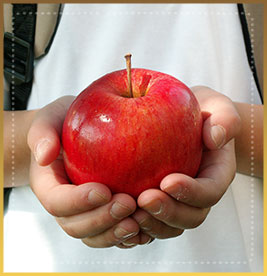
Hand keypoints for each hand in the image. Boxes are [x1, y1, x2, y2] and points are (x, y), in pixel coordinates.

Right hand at [27, 96, 148, 247]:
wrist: (76, 133)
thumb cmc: (64, 124)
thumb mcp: (50, 119)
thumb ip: (43, 134)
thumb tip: (44, 156)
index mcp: (48, 185)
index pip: (57, 202)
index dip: (78, 201)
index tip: (103, 190)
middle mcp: (64, 206)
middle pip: (76, 226)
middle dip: (102, 219)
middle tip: (128, 203)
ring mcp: (83, 213)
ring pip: (95, 236)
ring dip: (115, 234)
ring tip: (138, 221)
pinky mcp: (102, 214)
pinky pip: (111, 233)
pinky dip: (126, 236)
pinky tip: (145, 227)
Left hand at [131, 86, 240, 242]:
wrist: (188, 118)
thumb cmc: (202, 113)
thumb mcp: (218, 108)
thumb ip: (224, 120)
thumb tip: (215, 139)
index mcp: (216, 174)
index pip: (210, 191)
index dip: (191, 193)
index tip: (166, 181)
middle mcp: (199, 193)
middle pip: (190, 217)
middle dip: (168, 212)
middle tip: (143, 200)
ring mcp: (180, 200)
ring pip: (170, 225)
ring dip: (151, 223)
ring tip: (130, 211)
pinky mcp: (162, 201)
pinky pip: (152, 220)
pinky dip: (138, 223)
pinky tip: (118, 213)